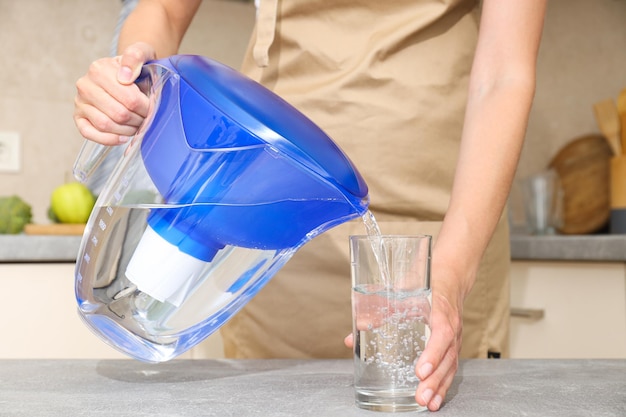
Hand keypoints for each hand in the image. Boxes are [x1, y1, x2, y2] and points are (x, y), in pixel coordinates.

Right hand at [73, 42, 155, 144]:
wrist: (126, 73)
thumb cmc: (135, 67)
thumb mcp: (141, 53)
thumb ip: (135, 56)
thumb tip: (125, 76)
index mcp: (99, 69)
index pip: (129, 98)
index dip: (146, 108)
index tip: (152, 108)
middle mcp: (85, 85)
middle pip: (118, 113)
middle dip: (138, 120)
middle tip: (146, 119)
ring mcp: (80, 102)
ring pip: (105, 124)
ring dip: (126, 131)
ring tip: (137, 126)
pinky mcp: (78, 117)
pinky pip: (90, 133)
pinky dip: (108, 139)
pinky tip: (123, 138)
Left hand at [345, 272, 464, 410]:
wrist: (449, 277)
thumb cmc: (425, 283)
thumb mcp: (403, 290)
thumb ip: (380, 307)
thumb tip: (358, 325)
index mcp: (441, 310)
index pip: (442, 334)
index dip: (432, 353)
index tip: (420, 371)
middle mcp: (452, 326)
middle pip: (448, 357)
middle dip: (434, 379)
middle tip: (421, 395)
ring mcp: (456, 338)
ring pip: (451, 365)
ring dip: (439, 386)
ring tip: (428, 404)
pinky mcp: (453, 346)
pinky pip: (451, 368)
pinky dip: (443, 385)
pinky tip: (435, 400)